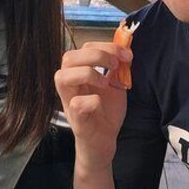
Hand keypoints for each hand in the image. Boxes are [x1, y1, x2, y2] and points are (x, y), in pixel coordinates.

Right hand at [54, 41, 131, 173]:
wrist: (105, 142)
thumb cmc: (106, 113)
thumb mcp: (115, 85)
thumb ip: (118, 69)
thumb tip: (125, 50)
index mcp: (79, 74)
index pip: (83, 48)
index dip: (105, 46)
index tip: (126, 54)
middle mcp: (70, 86)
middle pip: (68, 57)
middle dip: (95, 55)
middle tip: (115, 65)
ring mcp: (70, 102)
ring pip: (62, 77)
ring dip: (88, 73)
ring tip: (105, 82)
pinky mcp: (76, 120)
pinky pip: (76, 104)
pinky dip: (91, 100)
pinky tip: (100, 105)